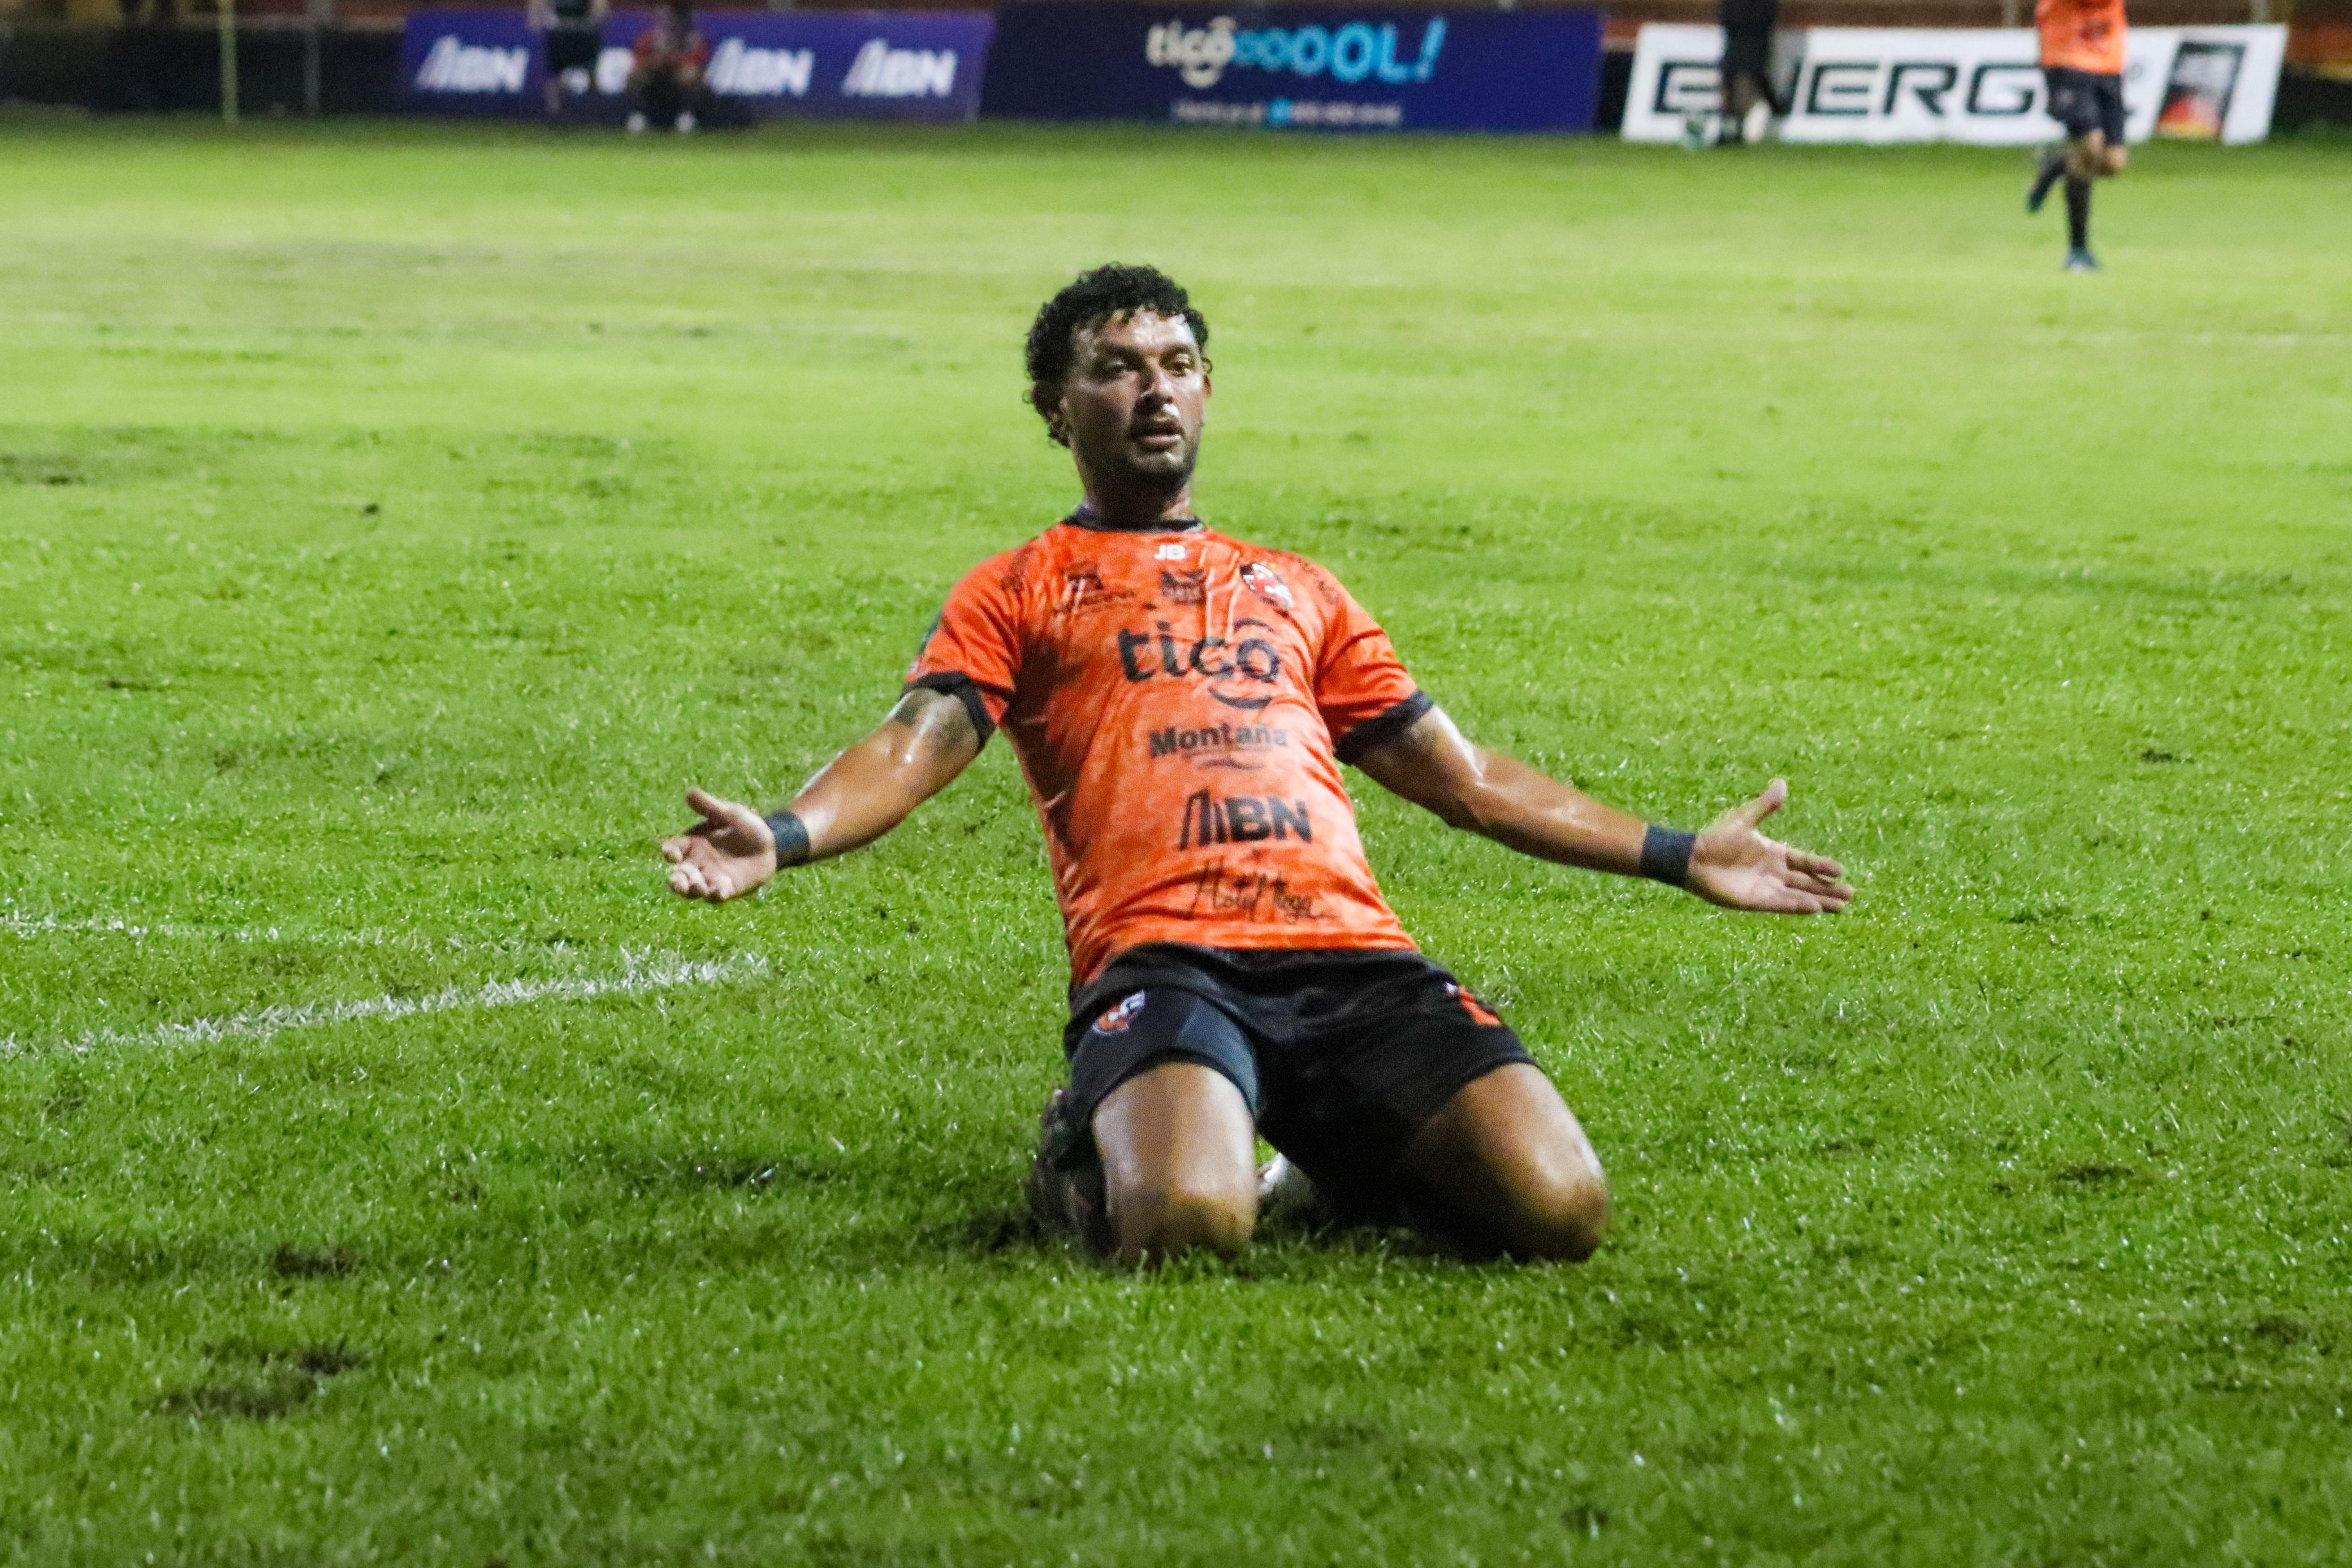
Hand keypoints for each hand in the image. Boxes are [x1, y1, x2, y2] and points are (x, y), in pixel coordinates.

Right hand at [660, 788, 777, 903]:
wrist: (771, 843)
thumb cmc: (746, 826)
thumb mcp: (729, 813)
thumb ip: (709, 807)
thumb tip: (689, 793)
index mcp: (691, 844)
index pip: (673, 849)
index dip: (669, 852)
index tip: (673, 854)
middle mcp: (697, 864)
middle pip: (678, 875)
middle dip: (675, 880)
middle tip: (677, 881)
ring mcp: (711, 878)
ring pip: (693, 890)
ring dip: (691, 891)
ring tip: (698, 888)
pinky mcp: (727, 889)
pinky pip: (716, 896)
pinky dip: (715, 895)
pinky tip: (720, 891)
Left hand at [1687, 779, 1852, 914]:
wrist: (1692, 858)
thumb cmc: (1716, 838)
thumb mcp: (1745, 819)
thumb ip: (1766, 805)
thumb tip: (1783, 784)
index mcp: (1773, 853)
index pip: (1803, 861)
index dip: (1821, 866)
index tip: (1840, 870)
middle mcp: (1773, 872)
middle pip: (1806, 882)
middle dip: (1828, 888)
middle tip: (1850, 894)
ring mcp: (1765, 888)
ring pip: (1799, 895)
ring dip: (1819, 901)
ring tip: (1841, 907)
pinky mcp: (1755, 901)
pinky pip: (1782, 904)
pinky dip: (1798, 906)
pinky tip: (1816, 909)